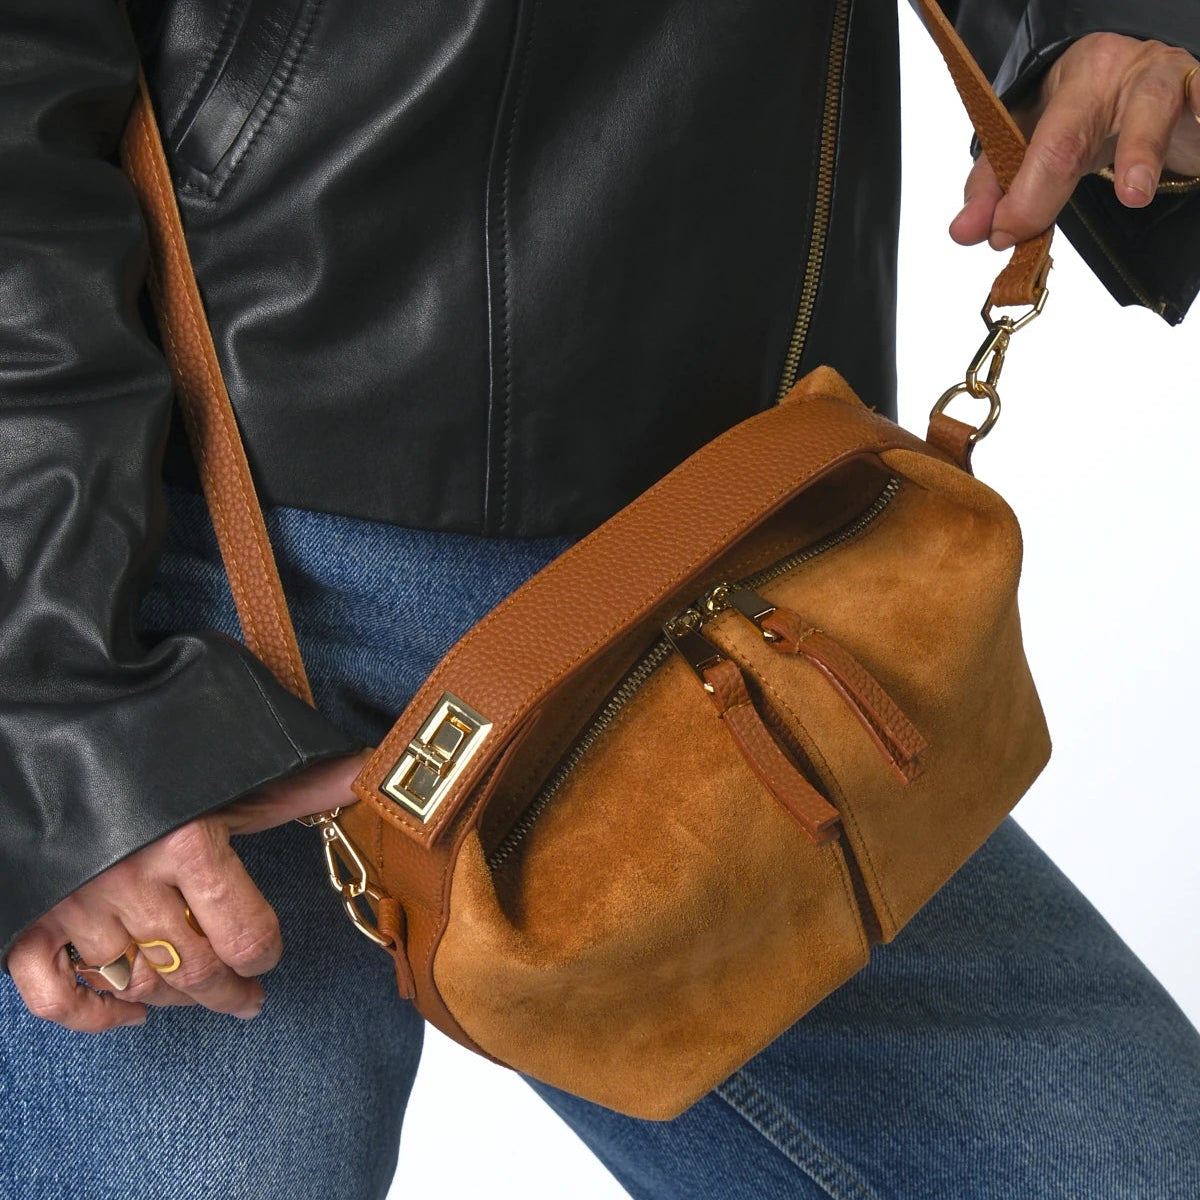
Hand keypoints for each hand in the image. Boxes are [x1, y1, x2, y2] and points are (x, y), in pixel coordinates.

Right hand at [7, 748, 369, 1031]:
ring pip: (136, 984)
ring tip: (200, 992)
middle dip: (229, 990)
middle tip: (248, 997)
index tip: (269, 955)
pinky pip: (52, 993)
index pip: (245, 935)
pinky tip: (128, 1013)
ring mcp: (74, 903)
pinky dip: (90, 1015)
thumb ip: (302, 784)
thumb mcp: (235, 765)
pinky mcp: (28, 915)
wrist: (59, 712)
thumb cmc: (161, 736)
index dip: (266, 954)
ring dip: (175, 999)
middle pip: (194, 969)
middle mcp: (130, 880)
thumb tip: (372, 771)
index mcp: (189, 843)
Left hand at [950, 33, 1199, 250]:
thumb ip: (997, 186)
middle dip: (1049, 181)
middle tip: (1025, 226)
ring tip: (1132, 195)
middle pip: (1076, 128)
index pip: (1038, 144)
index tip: (1000, 235)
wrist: (1154, 77)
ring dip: (1141, 152)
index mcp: (1069, 82)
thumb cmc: (1091, 112)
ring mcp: (1165, 78)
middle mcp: (1116, 71)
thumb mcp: (1038, 141)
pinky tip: (1199, 137)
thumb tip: (965, 231)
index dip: (1019, 196)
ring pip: (1150, 110)